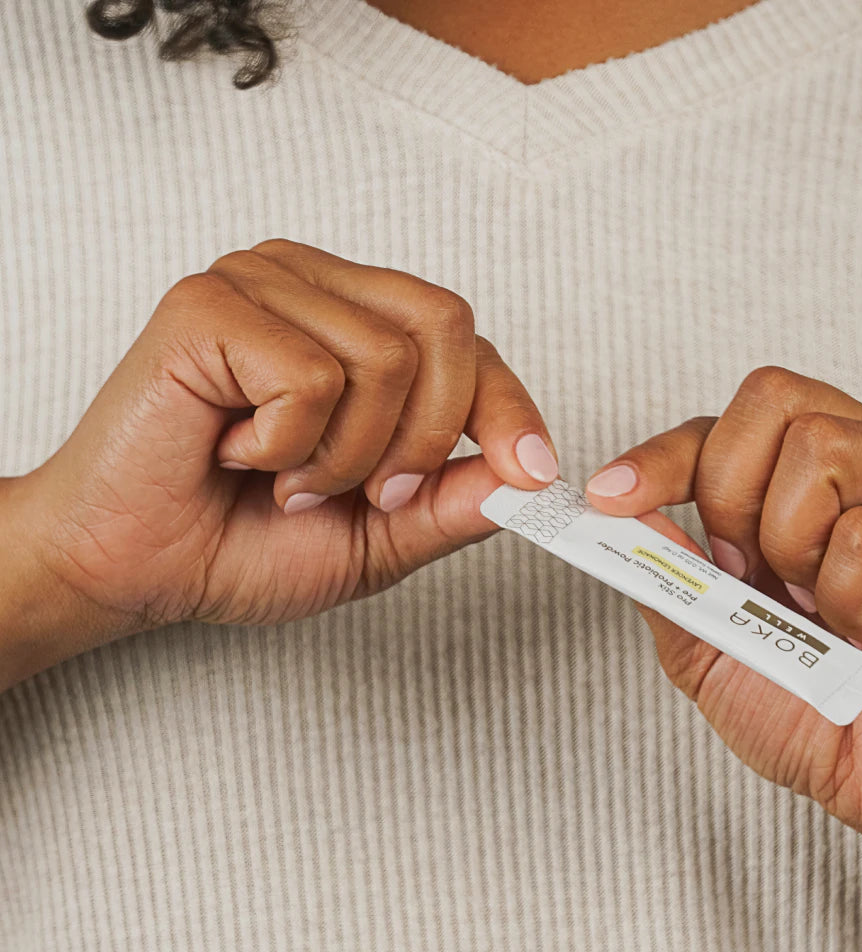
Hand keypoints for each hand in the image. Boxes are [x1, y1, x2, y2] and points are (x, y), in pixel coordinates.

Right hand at [16, 239, 557, 658]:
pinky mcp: (211, 304)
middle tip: (364, 492)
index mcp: (359, 326)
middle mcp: (317, 288)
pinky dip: (288, 445)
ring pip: (384, 359)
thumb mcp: (380, 537)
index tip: (535, 475)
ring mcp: (262, 284)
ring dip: (344, 457)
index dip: (510, 408)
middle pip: (446, 327)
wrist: (136, 568)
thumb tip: (527, 474)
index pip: (468, 341)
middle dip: (423, 439)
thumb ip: (454, 502)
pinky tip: (238, 451)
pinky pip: (311, 375)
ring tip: (285, 478)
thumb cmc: (242, 541)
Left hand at [584, 366, 861, 865]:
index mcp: (823, 473)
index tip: (608, 498)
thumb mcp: (709, 642)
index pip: (735, 416)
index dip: (665, 454)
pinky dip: (846, 597)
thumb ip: (669, 573)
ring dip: (792, 550)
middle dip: (731, 498)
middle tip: (752, 578)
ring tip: (821, 612)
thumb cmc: (814, 709)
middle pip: (775, 399)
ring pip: (824, 450)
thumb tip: (622, 508)